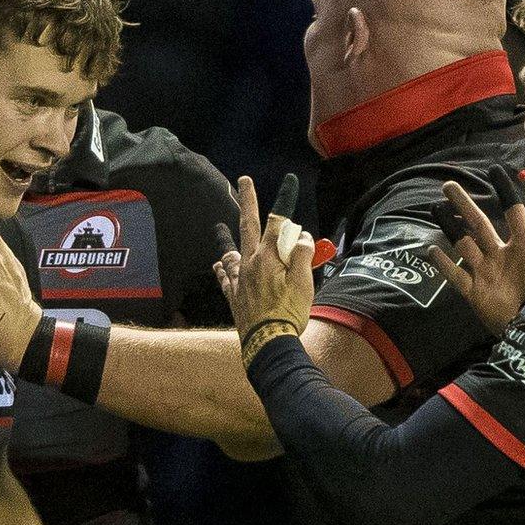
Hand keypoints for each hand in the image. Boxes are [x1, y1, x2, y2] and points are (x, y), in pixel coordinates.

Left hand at [213, 175, 315, 337]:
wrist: (268, 344)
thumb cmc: (289, 314)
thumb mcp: (304, 283)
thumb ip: (301, 255)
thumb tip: (299, 237)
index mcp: (267, 258)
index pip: (277, 222)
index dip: (284, 200)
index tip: (289, 181)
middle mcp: (249, 264)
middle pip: (248, 227)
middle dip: (248, 201)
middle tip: (244, 181)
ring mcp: (239, 280)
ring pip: (231, 252)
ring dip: (228, 240)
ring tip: (221, 228)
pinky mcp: (234, 296)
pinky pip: (226, 278)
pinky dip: (223, 269)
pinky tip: (219, 265)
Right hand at [425, 179, 524, 334]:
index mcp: (523, 248)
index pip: (513, 213)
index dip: (506, 192)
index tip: (495, 171)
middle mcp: (500, 256)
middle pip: (480, 224)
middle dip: (465, 204)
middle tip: (450, 185)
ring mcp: (485, 273)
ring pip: (463, 245)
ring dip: (450, 226)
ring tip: (435, 208)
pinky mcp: (474, 293)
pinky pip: (455, 275)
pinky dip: (442, 263)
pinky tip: (430, 249)